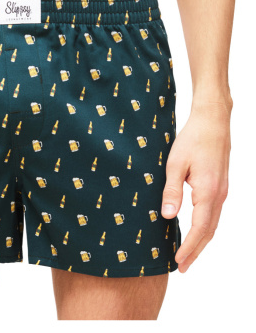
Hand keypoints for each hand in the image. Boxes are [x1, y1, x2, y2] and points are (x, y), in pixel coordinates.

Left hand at [161, 100, 231, 272]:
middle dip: (196, 251)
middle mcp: (219, 195)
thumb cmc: (192, 140)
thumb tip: (168, 217)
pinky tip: (195, 229)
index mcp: (208, 192)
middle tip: (183, 267)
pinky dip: (205, 227)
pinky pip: (213, 213)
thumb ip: (172, 191)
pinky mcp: (220, 186)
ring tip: (188, 254)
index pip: (200, 229)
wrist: (212, 122)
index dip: (189, 248)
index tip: (178, 262)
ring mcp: (222, 191)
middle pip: (209, 231)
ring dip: (201, 241)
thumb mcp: (175, 164)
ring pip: (213, 223)